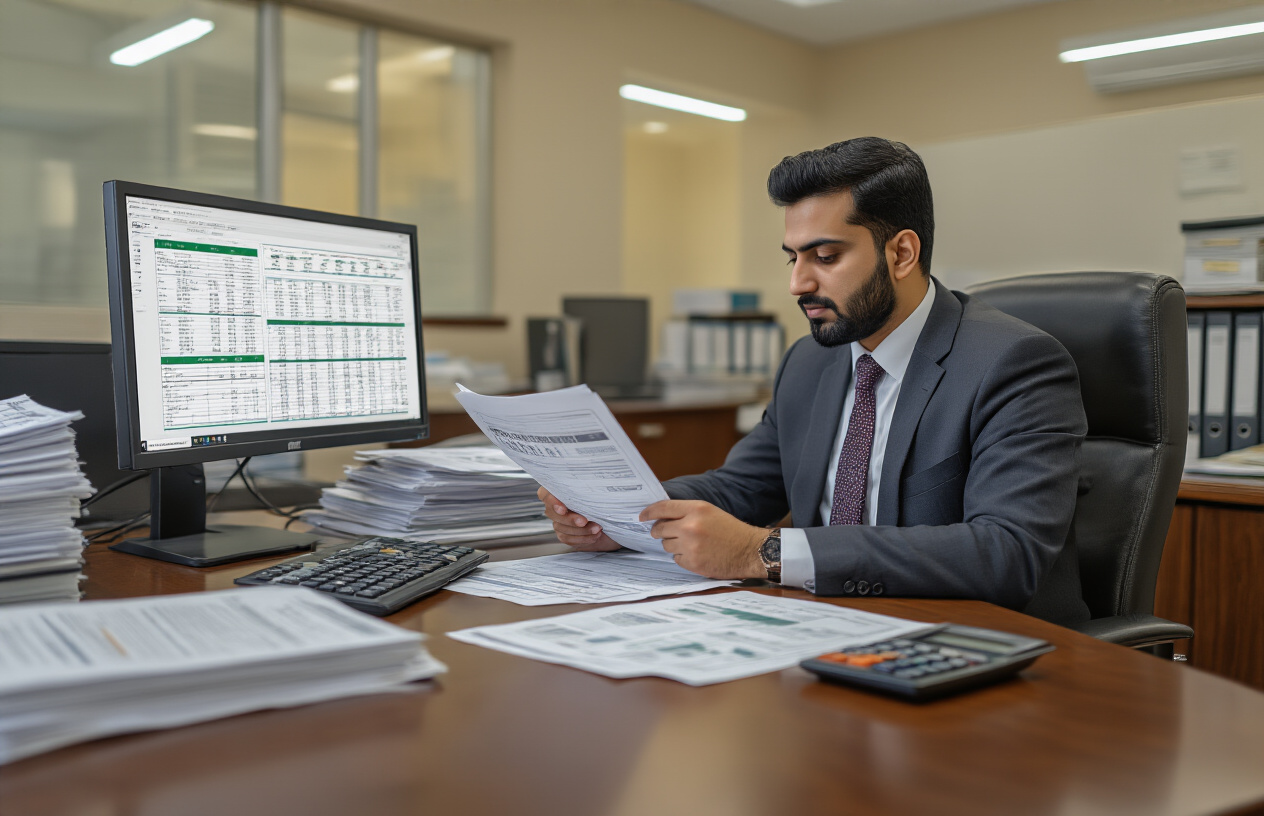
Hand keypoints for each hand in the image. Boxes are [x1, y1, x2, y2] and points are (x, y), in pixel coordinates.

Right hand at [538, 487, 619, 551]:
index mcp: (561, 491)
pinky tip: (594, 536)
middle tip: (584, 521)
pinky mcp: (566, 535)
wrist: (615, 520)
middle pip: (552, 513)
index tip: (563, 508)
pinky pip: (568, 539)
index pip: (544, 493)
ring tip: (597, 528)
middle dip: (570, 519)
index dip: (551, 501)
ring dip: (581, 530)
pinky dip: (583, 538)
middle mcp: (557, 506)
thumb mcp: (600, 493)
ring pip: (561, 528)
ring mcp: (559, 522)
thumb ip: (590, 490)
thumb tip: (592, 485)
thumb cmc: (606, 502)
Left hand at [639, 500, 766, 579]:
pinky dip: (683, 558)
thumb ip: (687, 512)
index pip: (663, 508)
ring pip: (666, 545)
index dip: (649, 512)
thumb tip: (662, 517)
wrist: (750, 551)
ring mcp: (690, 545)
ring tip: (691, 545)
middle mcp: (690, 526)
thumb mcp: (710, 512)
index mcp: (696, 509)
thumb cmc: (731, 531)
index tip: (641, 516)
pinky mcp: (693, 562)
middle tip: (662, 533)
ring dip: (674, 546)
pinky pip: (676, 559)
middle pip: (659, 529)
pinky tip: (697, 555)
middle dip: (659, 531)